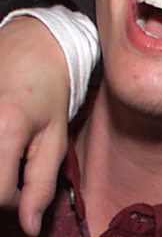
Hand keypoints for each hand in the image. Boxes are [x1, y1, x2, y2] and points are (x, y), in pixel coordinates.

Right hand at [0, 17, 69, 235]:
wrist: (29, 45)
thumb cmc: (47, 90)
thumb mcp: (55, 136)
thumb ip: (42, 183)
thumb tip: (30, 228)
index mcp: (4, 128)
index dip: (13, 201)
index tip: (24, 189)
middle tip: (9, 174)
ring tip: (6, 155)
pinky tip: (0, 144)